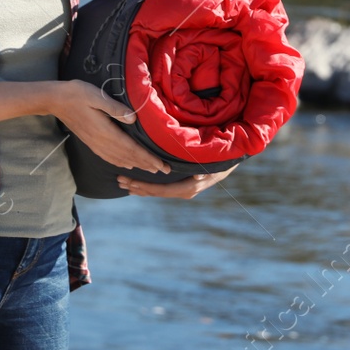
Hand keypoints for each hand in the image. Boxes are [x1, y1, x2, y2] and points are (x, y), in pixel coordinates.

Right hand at [46, 81, 169, 175]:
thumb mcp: (97, 96)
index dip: (148, 158)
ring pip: (119, 159)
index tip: (162, 165)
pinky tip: (127, 164)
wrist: (55, 100)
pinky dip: (121, 162)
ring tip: (150, 170)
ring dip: (136, 165)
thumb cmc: (78, 94)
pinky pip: (109, 157)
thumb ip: (115, 108)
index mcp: (105, 132)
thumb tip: (133, 118)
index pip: (132, 149)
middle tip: (163, 171)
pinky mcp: (91, 142)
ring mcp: (95, 144)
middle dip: (147, 165)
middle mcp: (101, 142)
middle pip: (128, 158)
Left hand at [119, 163, 237, 198]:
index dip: (143, 186)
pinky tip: (137, 185)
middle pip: (155, 192)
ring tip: (123, 183)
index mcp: (187, 187)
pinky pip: (162, 189)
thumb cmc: (219, 157)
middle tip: (119, 181)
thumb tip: (188, 171)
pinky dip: (148, 187)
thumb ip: (196, 166)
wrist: (231, 160)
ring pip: (157, 192)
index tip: (128, 181)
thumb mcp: (208, 162)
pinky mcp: (183, 186)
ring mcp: (184, 190)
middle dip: (136, 186)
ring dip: (139, 187)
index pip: (160, 190)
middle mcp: (184, 192)